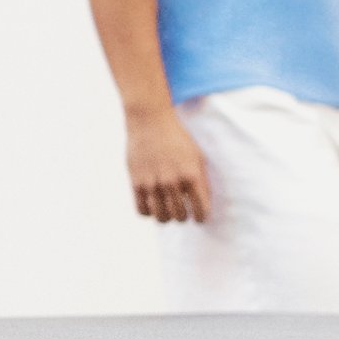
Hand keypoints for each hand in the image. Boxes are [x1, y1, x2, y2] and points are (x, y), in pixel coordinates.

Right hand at [123, 103, 213, 225]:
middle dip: (183, 216)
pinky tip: (153, 203)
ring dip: (167, 216)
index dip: (201, 217)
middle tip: (182, 209)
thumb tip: (202, 205)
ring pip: (161, 218)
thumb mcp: (197, 156)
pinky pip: (143, 211)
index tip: (199, 216)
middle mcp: (172, 182)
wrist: (150, 120)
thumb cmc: (177, 138)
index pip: (201, 211)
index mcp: (191, 175)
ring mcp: (153, 183)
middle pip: (180, 217)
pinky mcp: (136, 183)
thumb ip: (201, 181)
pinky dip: (149, 212)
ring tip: (167, 209)